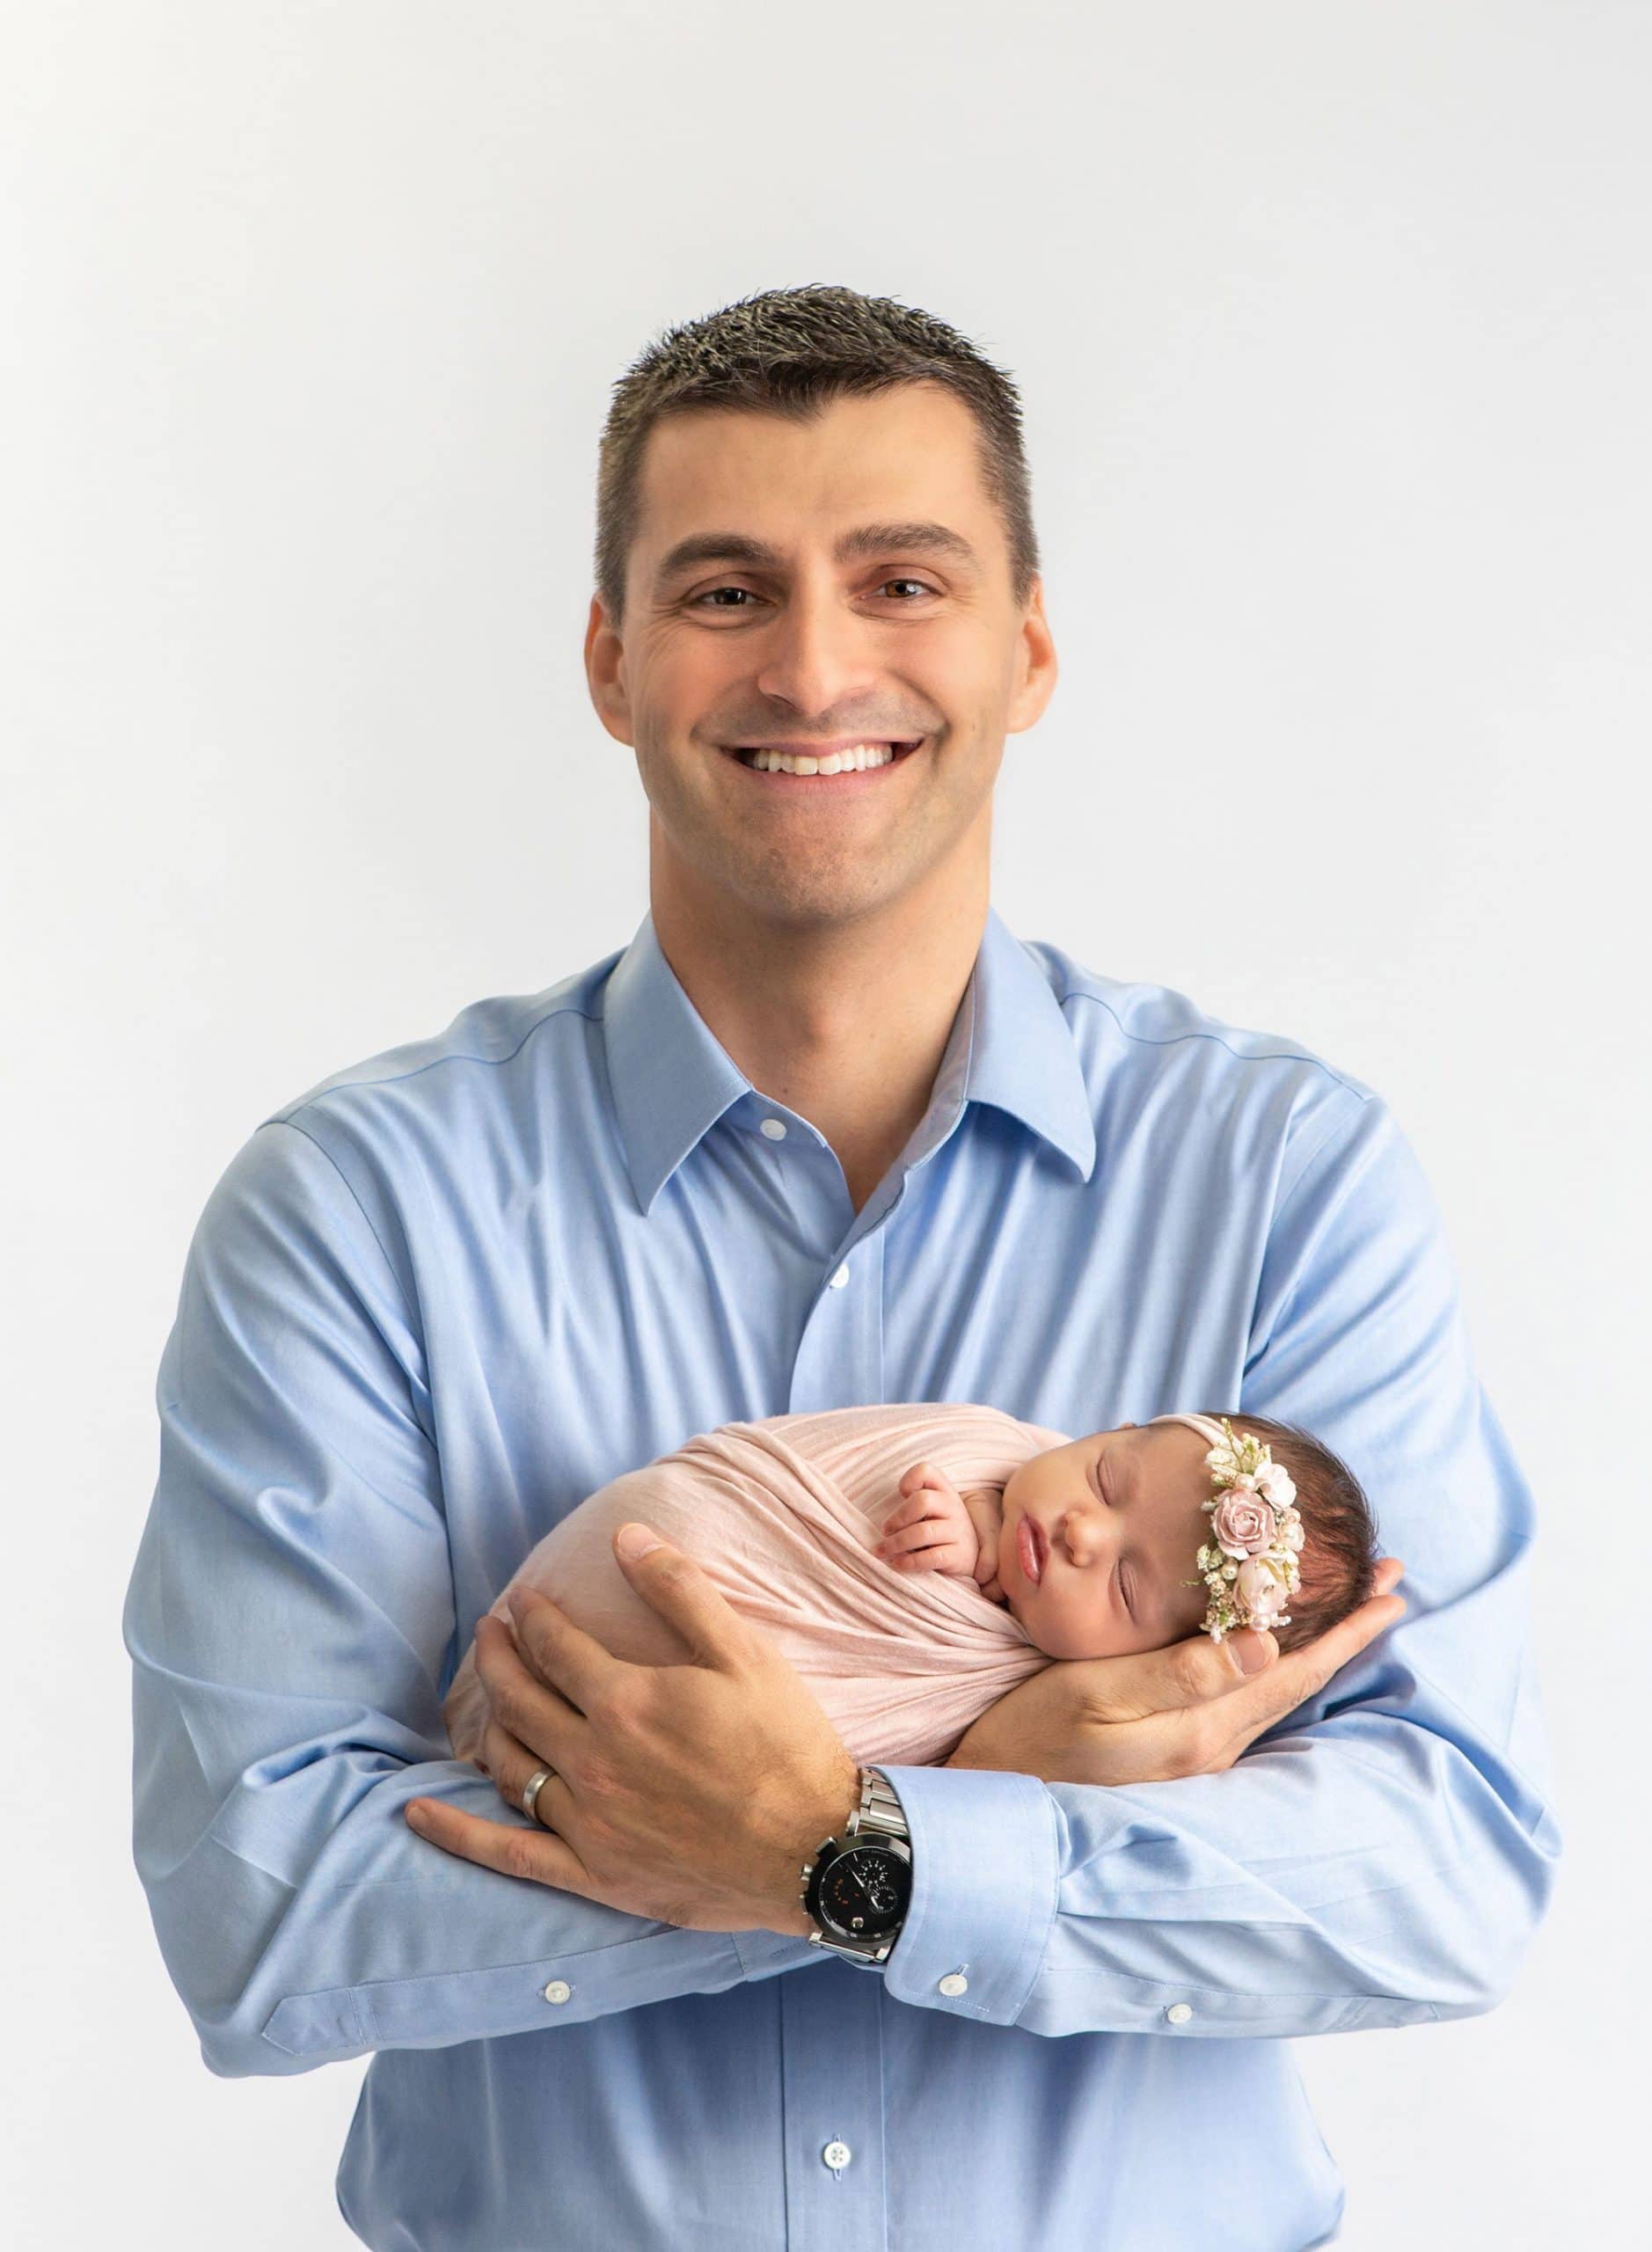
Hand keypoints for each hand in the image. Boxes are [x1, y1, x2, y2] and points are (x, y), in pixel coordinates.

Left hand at [404, 1523, 860, 1936]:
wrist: (817, 1851)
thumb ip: (679, 1591)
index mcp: (626, 1700)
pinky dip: (456, 1832)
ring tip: (485, 1695)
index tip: (523, 1600)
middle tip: (490, 1632)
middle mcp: (593, 1760)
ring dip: (488, 1721)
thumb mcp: (745, 1654)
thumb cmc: (787, 1746)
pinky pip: (506, 1854)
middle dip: (497, 1656)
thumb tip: (625, 1535)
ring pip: (510, 1763)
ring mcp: (586, 1822)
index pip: (554, 1645)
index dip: (533, 1617)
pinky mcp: (591, 1874)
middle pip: (518, 1697)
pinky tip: (417, 1810)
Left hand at [876, 1462, 978, 1577]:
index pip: (926, 1471)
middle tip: (885, 1531)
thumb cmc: (939, 1528)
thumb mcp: (932, 1509)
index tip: (901, 1496)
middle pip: (923, 1501)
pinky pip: (931, 1557)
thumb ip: (913, 1503)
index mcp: (944, 1490)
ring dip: (897, 1543)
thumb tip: (885, 1522)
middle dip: (898, 1518)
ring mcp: (958, 1531)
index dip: (908, 1480)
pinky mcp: (959, 1556)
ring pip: (924, 1532)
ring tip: (883, 1551)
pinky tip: (899, 1564)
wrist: (970, 1556)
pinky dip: (910, 1562)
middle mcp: (954, 1507)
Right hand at [946, 1556, 1409, 1785]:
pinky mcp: (1169, 1756)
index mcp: (1202, 1728)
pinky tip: (1269, 1651)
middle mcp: (1210, 1748)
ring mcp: (1191, 1758)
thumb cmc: (1029, 1735)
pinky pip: (1241, 1703)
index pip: (1294, 1669)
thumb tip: (1265, 1643)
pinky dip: (1272, 1668)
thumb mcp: (1095, 1693)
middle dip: (1344, 1631)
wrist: (985, 1798)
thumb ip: (1178, 1672)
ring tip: (1345, 1611)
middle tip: (1389, 1582)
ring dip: (1312, 1648)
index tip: (1392, 1585)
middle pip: (1295, 1679)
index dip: (1346, 1627)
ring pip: (1272, 1692)